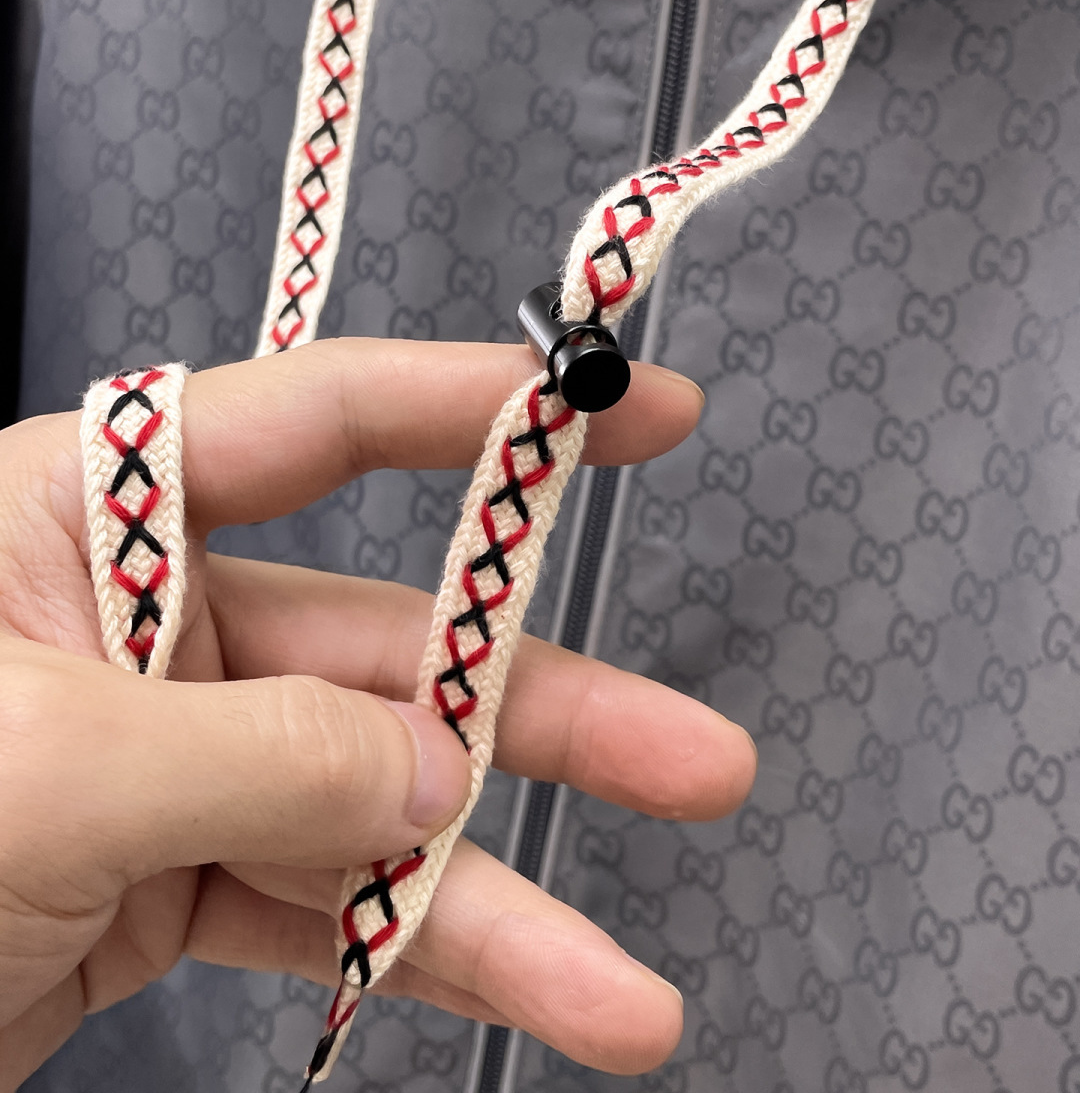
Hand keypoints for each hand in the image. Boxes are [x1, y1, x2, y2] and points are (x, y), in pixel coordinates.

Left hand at [0, 340, 754, 1088]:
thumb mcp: (49, 767)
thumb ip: (263, 753)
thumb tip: (433, 769)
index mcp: (85, 511)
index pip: (319, 424)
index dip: (484, 410)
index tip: (631, 411)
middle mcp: (137, 619)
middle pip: (385, 644)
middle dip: (544, 713)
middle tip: (690, 755)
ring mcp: (163, 757)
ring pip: (372, 806)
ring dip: (502, 899)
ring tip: (624, 987)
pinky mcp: (160, 882)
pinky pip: (319, 906)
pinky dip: (416, 960)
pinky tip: (518, 1000)